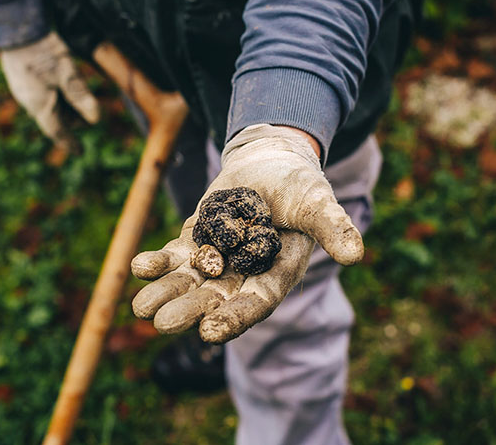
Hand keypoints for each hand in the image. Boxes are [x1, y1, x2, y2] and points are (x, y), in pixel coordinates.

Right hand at [0, 32, 99, 149]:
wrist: (16, 30)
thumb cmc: (43, 51)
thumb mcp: (68, 74)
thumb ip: (81, 96)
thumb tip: (96, 120)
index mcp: (40, 106)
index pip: (58, 132)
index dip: (70, 143)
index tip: (80, 152)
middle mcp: (29, 103)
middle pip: (56, 119)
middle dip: (72, 119)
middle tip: (89, 111)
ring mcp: (23, 92)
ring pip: (48, 107)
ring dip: (64, 106)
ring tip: (76, 95)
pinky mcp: (21, 81)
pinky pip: (41, 97)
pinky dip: (55, 97)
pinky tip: (60, 85)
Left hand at [130, 124, 363, 342]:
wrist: (269, 163)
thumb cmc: (299, 185)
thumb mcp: (318, 203)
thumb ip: (332, 227)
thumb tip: (356, 254)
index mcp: (275, 275)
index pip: (255, 303)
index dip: (234, 317)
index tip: (209, 331)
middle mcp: (244, 275)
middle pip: (215, 299)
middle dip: (189, 310)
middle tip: (163, 323)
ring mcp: (216, 260)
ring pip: (189, 283)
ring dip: (166, 293)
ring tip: (141, 307)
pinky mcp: (196, 241)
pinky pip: (175, 257)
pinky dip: (158, 263)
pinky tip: (140, 266)